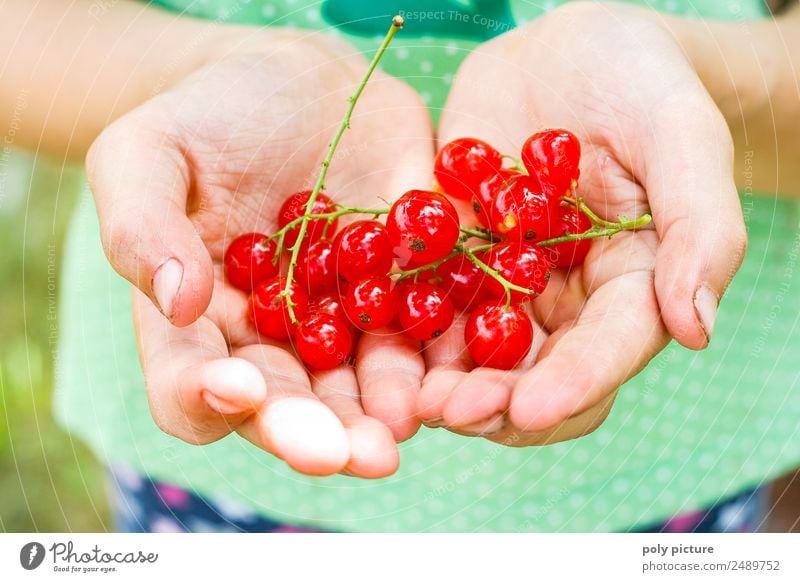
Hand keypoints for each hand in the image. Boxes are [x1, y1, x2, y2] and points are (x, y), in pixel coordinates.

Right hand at [88, 30, 432, 475]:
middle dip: (319, 433)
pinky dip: (443, 355)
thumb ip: (141, 223)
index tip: (237, 387)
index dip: (208, 398)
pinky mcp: (406, 292)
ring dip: (386, 412)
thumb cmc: (205, 118)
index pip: (190, 387)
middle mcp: (275, 341)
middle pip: (289, 407)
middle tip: (353, 453)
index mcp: (199, 323)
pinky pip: (427, 333)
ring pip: (364, 388)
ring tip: (406, 424)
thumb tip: (176, 299)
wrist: (296, 86)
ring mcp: (346, 322)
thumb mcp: (146, 151)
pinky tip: (461, 368)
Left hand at [417, 2, 746, 444]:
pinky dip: (405, 324)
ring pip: (477, 352)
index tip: (530, 409)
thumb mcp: (683, 139)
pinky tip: (378, 341)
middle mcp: (567, 301)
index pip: (609, 351)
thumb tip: (697, 329)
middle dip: (497, 400)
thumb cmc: (641, 84)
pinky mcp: (455, 256)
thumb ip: (701, 228)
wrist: (568, 51)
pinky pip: (429, 298)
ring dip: (444, 381)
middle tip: (451, 411)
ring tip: (408, 397)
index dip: (573, 385)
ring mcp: (506, 283)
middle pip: (537, 372)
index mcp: (631, 287)